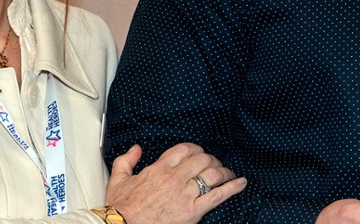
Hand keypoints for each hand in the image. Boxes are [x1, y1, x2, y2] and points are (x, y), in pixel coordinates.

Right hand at [106, 143, 245, 223]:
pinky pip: (218, 195)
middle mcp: (174, 178)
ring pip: (213, 174)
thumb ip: (126, 160)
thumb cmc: (120, 209)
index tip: (200, 153)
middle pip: (203, 159)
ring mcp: (185, 194)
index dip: (197, 149)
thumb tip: (136, 149)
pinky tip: (240, 183)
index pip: (185, 150)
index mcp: (159, 169)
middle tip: (216, 164)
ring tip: (230, 173)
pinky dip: (232, 187)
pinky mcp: (192, 210)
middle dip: (213, 159)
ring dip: (224, 171)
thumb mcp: (118, 179)